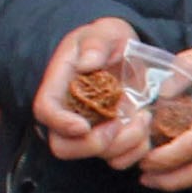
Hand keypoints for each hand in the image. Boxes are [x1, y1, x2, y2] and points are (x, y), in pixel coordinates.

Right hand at [32, 16, 143, 162]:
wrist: (126, 51)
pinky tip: (146, 125)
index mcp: (59, 86)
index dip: (60, 123)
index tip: (83, 126)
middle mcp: (70, 114)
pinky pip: (120, 159)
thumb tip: (88, 63)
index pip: (45, 110)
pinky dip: (137, 150)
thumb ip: (96, 44)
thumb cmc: (108, 41)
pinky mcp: (112, 139)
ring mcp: (91, 130)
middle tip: (119, 122)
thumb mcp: (104, 33)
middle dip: (94, 144)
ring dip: (125, 143)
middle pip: (64, 147)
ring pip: (97, 155)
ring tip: (142, 116)